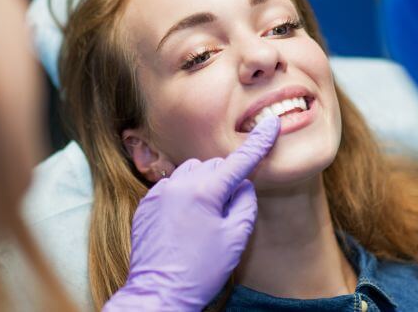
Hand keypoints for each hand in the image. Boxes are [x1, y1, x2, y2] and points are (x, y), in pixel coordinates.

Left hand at [103, 116, 280, 311]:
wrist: (158, 294)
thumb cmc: (201, 270)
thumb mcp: (235, 238)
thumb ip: (245, 203)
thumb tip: (243, 185)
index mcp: (205, 191)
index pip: (239, 161)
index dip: (259, 143)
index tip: (271, 125)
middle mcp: (178, 184)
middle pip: (213, 167)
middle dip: (226, 180)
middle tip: (229, 211)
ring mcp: (158, 193)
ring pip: (190, 173)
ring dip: (204, 185)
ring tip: (206, 218)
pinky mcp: (146, 205)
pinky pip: (171, 187)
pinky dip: (183, 196)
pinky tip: (186, 223)